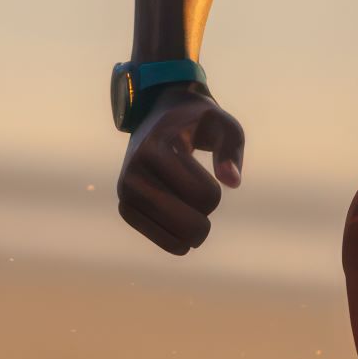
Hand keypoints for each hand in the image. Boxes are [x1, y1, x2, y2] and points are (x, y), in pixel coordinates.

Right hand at [115, 85, 246, 255]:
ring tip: (193, 213)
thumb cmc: (196, 122)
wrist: (156, 117)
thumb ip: (231, 149)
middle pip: (189, 223)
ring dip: (193, 231)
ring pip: (176, 237)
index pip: (204, 195)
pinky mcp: (125, 208)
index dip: (215, 191)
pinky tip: (182, 227)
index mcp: (157, 149)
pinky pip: (162, 241)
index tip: (207, 175)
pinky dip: (179, 240)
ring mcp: (126, 192)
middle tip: (206, 203)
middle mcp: (135, 172)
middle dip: (206, 219)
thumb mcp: (221, 124)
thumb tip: (232, 182)